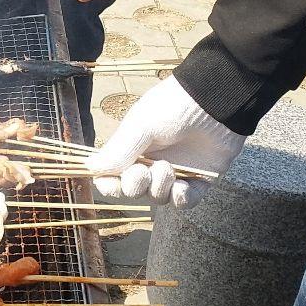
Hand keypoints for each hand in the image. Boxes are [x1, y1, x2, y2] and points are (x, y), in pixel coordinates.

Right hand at [91, 74, 245, 201]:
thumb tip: (89, 168)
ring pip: (158, 198)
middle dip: (136, 186)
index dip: (110, 185)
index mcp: (134, 149)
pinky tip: (182, 188)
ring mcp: (176, 173)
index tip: (113, 182)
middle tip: (143, 171)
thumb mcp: (140, 125)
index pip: (113, 177)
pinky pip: (184, 202)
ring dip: (159, 188)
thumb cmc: (173, 107)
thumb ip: (117, 150)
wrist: (215, 102)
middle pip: (134, 191)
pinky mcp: (199, 180)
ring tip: (168, 169)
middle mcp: (152, 162)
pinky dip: (180, 199)